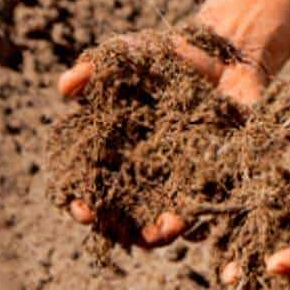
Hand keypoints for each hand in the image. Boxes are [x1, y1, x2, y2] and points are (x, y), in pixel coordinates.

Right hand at [58, 28, 268, 249]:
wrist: (224, 56)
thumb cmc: (167, 59)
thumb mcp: (130, 56)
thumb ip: (97, 69)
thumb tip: (66, 86)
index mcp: (118, 153)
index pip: (93, 191)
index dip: (84, 205)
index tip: (82, 208)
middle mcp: (146, 174)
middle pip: (126, 220)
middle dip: (123, 231)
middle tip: (122, 230)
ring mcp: (180, 180)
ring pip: (165, 225)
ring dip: (162, 234)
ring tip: (165, 228)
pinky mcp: (214, 179)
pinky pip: (204, 211)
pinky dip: (198, 219)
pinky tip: (194, 213)